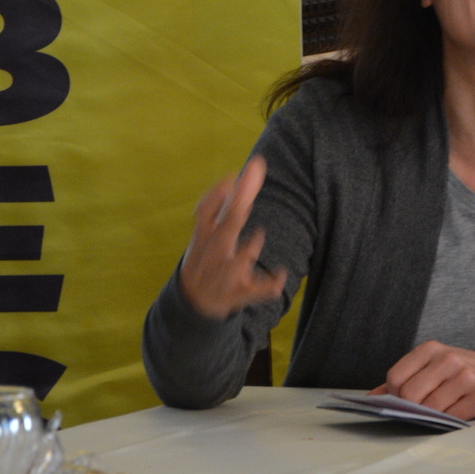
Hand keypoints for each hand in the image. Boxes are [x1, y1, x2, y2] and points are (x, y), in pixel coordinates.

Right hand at [178, 155, 287, 319]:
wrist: (193, 303)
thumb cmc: (206, 258)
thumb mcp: (208, 233)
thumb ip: (228, 202)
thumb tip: (248, 169)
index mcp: (205, 237)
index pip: (205, 213)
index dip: (216, 195)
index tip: (231, 176)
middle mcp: (214, 253)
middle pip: (224, 231)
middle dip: (234, 213)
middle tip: (247, 196)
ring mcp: (225, 274)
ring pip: (237, 262)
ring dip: (246, 250)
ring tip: (258, 234)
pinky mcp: (238, 293)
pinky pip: (256, 289)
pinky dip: (269, 283)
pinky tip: (281, 275)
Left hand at [375, 341, 474, 418]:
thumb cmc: (454, 376)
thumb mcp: (428, 369)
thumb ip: (400, 381)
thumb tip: (369, 398)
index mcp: (430, 349)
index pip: (395, 378)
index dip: (394, 396)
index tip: (403, 401)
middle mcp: (449, 359)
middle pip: (410, 394)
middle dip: (411, 409)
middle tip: (421, 412)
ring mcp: (467, 376)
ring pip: (431, 408)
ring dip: (431, 417)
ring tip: (439, 413)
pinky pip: (452, 418)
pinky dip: (449, 422)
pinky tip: (454, 415)